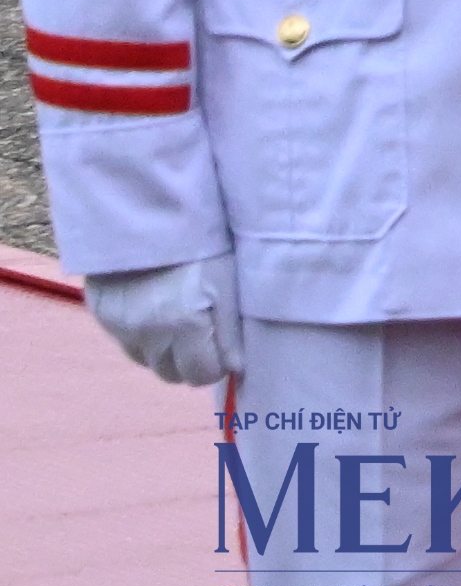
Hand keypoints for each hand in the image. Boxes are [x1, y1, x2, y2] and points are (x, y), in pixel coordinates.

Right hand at [86, 251, 241, 385]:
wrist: (147, 210)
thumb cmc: (200, 242)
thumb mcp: (227, 281)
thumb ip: (230, 329)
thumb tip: (235, 367)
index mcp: (181, 327)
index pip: (200, 374)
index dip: (216, 365)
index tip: (223, 350)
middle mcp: (145, 334)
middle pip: (170, 372)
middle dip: (189, 361)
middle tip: (203, 336)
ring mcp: (118, 325)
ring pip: (145, 359)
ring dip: (164, 351)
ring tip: (179, 320)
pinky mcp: (101, 313)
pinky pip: (124, 340)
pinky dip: (142, 335)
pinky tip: (154, 310)